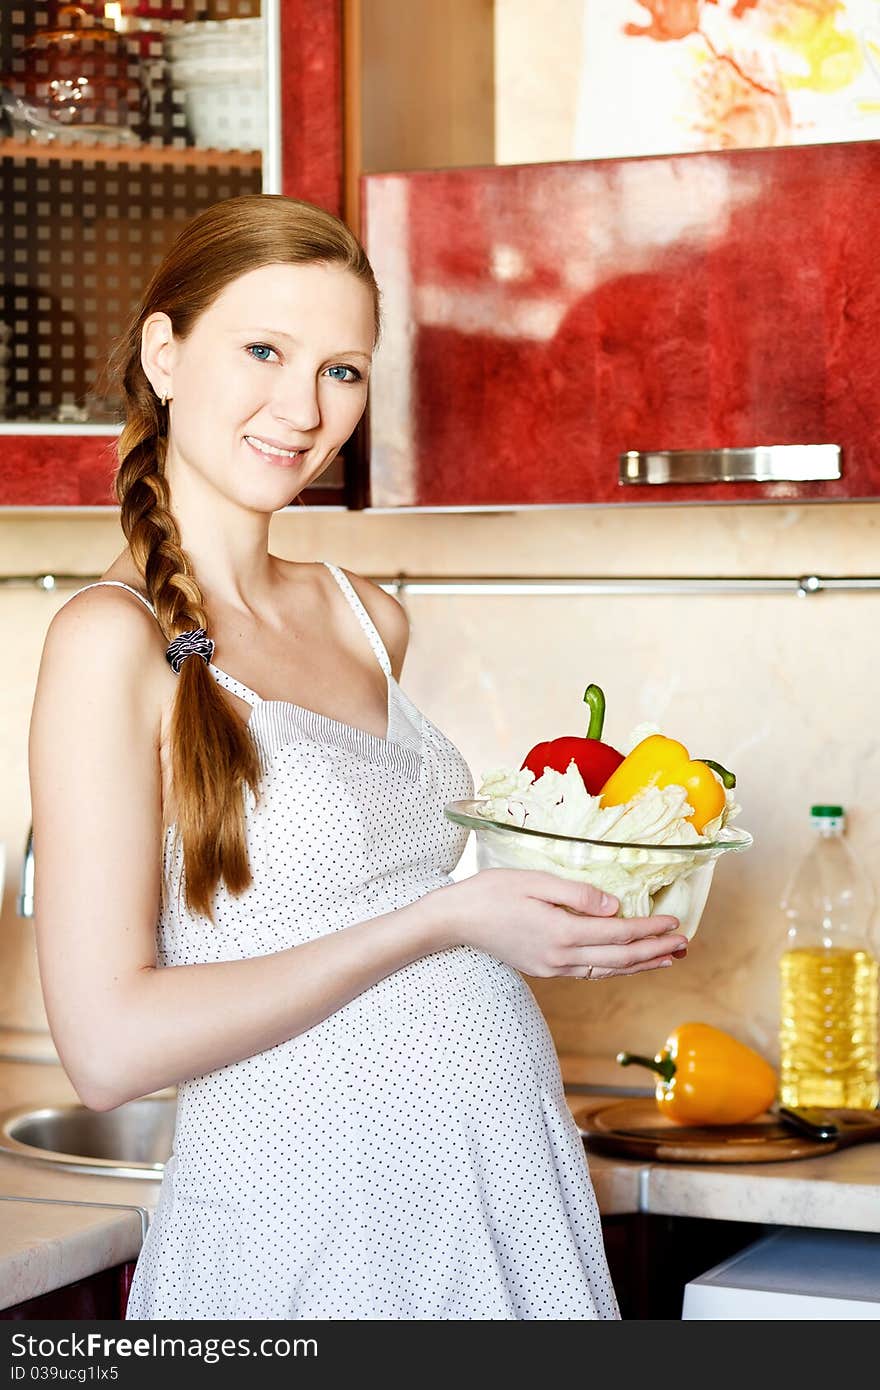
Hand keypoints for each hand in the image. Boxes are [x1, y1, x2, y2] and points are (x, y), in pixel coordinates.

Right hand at [427, 868, 687, 979]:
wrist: (455, 920)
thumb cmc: (491, 892)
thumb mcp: (535, 881)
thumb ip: (578, 894)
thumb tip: (615, 906)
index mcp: (562, 932)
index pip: (618, 934)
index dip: (649, 930)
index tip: (675, 923)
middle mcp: (561, 957)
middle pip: (620, 959)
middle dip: (655, 952)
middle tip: (684, 946)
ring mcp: (553, 967)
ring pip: (607, 971)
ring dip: (640, 965)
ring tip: (667, 959)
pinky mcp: (544, 969)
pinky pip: (589, 972)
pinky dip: (615, 969)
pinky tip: (626, 963)